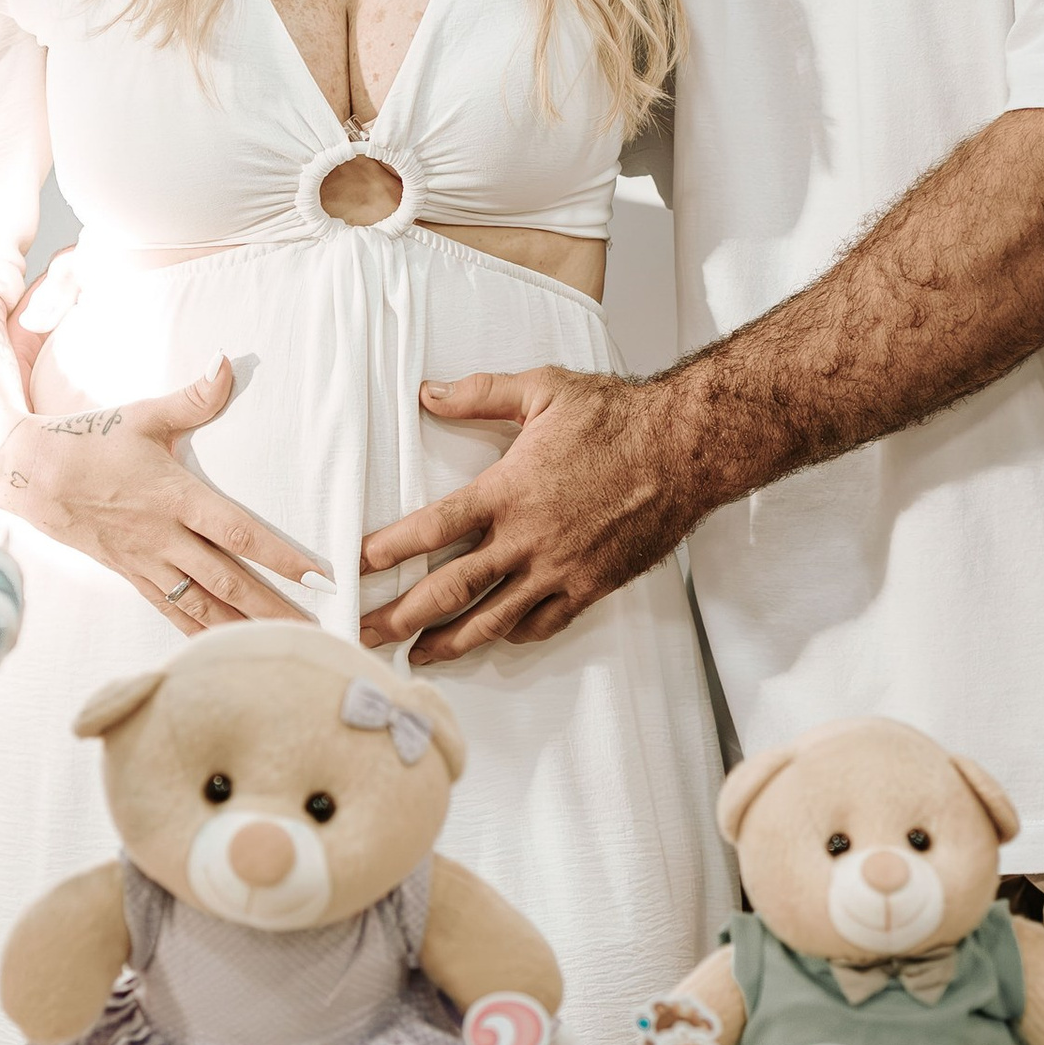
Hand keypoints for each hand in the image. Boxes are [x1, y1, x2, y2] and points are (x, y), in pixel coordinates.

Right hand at [0, 359, 324, 637]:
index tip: (316, 575)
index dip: (279, 556)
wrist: (31, 474)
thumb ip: (192, 398)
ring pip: (201, 604)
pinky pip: (169, 609)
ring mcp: (146, 561)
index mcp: (175, 497)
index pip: (239, 532)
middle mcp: (164, 537)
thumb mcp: (143, 415)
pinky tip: (221, 650)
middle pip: (227, 580)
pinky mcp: (130, 573)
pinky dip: (198, 631)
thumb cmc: (90, 441)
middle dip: (271, 608)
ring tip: (277, 647)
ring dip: (240, 627)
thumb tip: (225, 364)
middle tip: (310, 632)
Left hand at [357, 367, 694, 663]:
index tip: (356, 566)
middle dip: (400, 616)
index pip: (433, 527)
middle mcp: (527, 539)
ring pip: (492, 619)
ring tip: (415, 654)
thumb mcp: (545, 390)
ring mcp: (559, 570)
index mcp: (508, 491)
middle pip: (449, 589)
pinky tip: (494, 637)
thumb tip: (428, 394)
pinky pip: (542, 623)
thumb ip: (481, 393)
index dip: (389, 549)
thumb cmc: (618, 417)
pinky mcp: (590, 586)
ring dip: (448, 641)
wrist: (686, 451)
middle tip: (364, 633)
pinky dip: (512, 635)